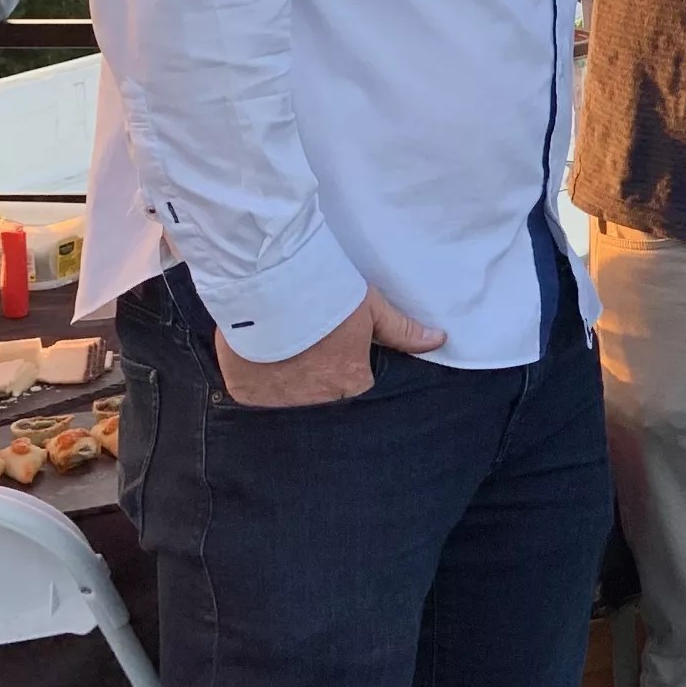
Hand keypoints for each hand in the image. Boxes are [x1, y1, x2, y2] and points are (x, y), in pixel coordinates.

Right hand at [214, 284, 443, 406]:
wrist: (271, 284)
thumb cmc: (327, 295)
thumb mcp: (371, 309)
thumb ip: (402, 331)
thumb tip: (438, 340)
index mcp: (350, 384)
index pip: (355, 387)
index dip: (346, 368)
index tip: (335, 352)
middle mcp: (317, 401)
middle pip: (322, 395)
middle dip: (317, 379)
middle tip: (308, 350)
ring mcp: (278, 401)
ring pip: (287, 397)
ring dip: (287, 382)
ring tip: (283, 351)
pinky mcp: (246, 395)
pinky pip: (255, 396)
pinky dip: (257, 382)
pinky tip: (259, 359)